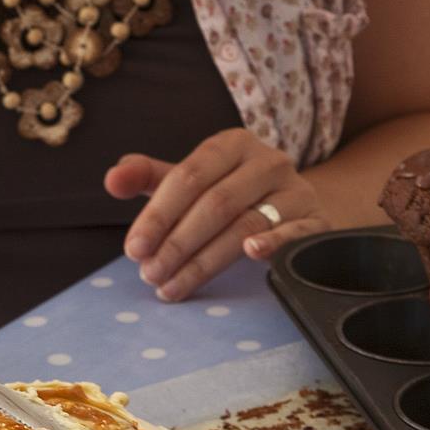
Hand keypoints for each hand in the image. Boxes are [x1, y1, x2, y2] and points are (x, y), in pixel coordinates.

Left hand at [103, 128, 328, 301]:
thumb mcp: (188, 180)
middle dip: (177, 243)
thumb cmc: (230, 191)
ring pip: (247, 225)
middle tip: (150, 275)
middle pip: (216, 203)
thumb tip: (112, 179)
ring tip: (173, 285)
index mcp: (232, 144)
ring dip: (206, 260)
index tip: (133, 248)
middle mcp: (268, 161)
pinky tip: (251, 256)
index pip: (189, 176)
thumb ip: (148, 177)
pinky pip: (297, 232)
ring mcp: (297, 190)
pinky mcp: (318, 220)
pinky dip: (275, 243)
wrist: (295, 204)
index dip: (158, 214)